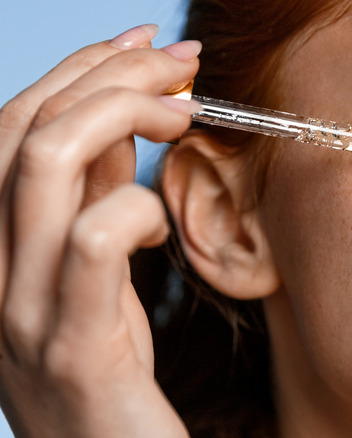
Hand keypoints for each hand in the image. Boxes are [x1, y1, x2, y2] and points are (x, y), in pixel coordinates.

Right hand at [0, 24, 200, 436]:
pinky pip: (92, 243)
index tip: (147, 43)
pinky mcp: (74, 348)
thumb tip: (127, 118)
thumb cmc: (112, 367)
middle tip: (179, 63)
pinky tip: (163, 221)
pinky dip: (136, 207)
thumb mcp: (100, 269)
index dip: (79, 68)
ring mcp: (22, 309)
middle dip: (107, 73)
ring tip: (183, 115)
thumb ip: (102, 194)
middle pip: (22, 128)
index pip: (12, 125)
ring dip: (121, 114)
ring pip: (40, 165)